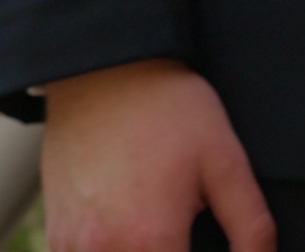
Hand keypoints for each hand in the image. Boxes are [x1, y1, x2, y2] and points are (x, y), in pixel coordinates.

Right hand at [39, 58, 272, 251]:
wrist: (103, 70)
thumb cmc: (168, 111)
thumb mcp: (225, 161)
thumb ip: (250, 226)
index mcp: (151, 241)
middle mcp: (104, 251)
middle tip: (184, 243)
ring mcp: (72, 246)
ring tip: (160, 238)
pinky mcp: (54, 234)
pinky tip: (132, 237)